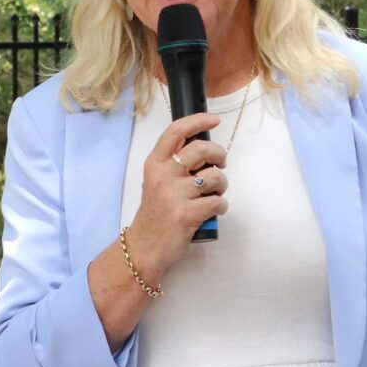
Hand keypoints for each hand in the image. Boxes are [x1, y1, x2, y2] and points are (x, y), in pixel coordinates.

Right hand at [127, 113, 228, 276]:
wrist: (144, 247)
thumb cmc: (155, 213)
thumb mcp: (156, 182)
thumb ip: (174, 165)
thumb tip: (205, 150)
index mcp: (154, 164)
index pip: (176, 131)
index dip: (198, 120)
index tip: (214, 119)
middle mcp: (163, 176)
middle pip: (201, 149)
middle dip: (219, 155)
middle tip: (221, 163)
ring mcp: (175, 195)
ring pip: (215, 177)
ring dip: (221, 185)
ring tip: (214, 194)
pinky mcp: (187, 214)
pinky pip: (218, 202)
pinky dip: (220, 206)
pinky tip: (212, 212)